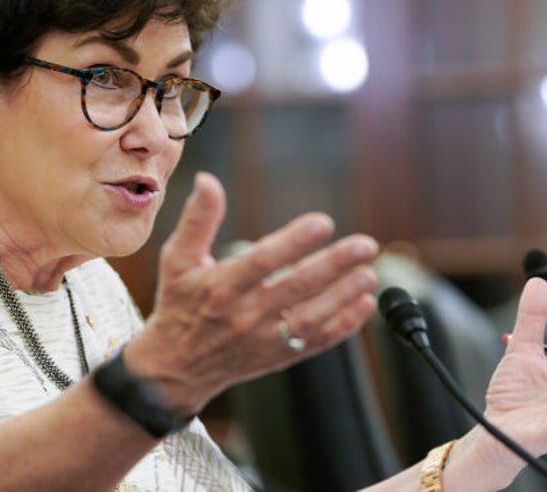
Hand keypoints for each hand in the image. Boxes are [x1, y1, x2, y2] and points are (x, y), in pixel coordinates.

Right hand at [123, 171, 379, 415]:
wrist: (176, 368)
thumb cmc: (179, 303)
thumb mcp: (177, 259)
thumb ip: (197, 219)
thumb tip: (207, 179)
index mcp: (222, 287)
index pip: (263, 261)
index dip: (294, 241)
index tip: (323, 222)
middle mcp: (245, 315)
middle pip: (297, 288)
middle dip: (335, 265)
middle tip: (366, 245)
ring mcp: (264, 340)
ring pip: (312, 318)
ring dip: (344, 296)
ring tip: (370, 274)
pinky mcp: (278, 357)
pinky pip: (316, 342)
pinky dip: (344, 326)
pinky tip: (364, 305)